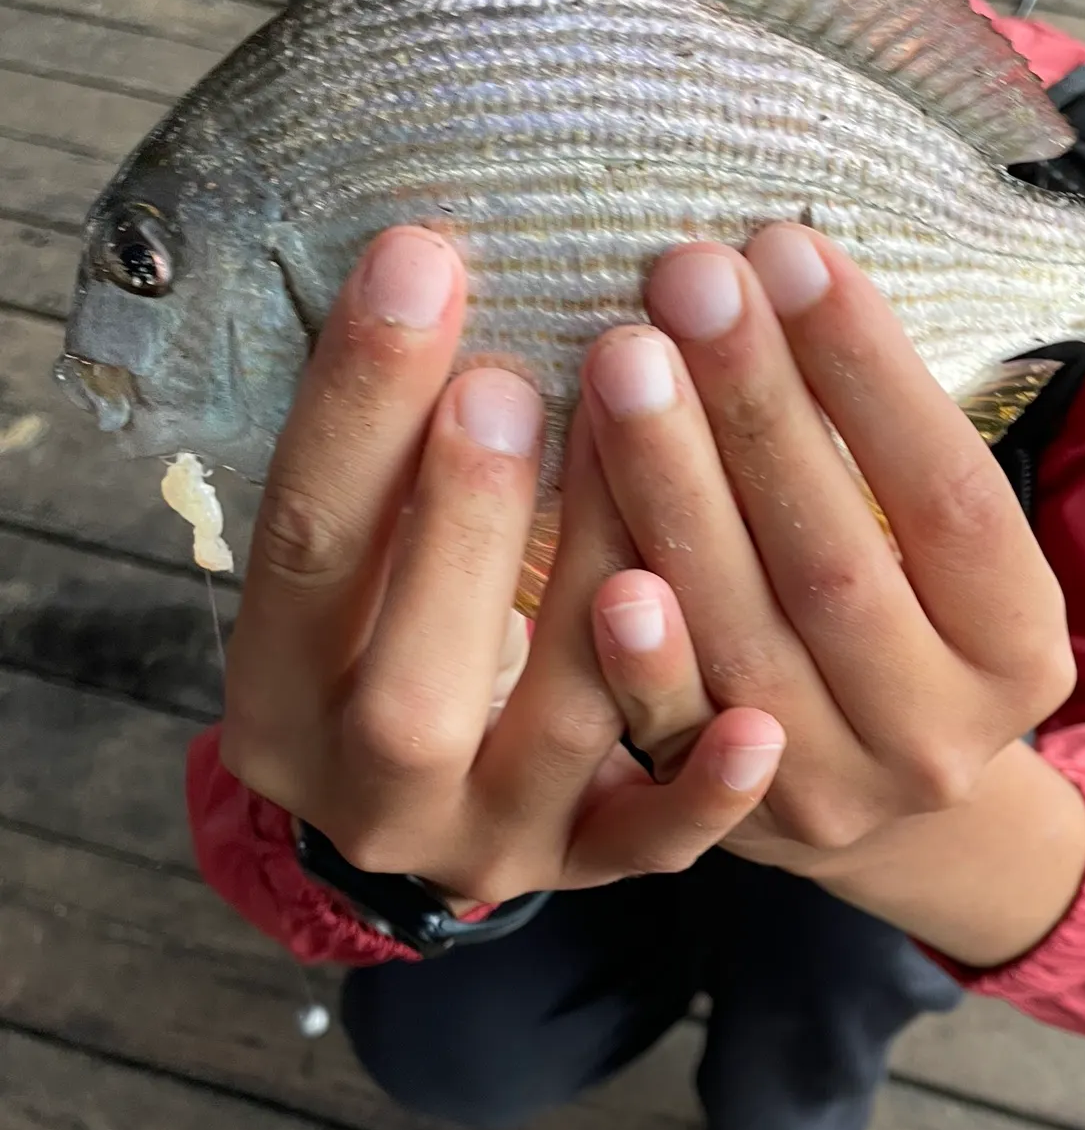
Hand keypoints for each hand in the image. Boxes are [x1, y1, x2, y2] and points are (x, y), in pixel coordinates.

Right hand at [218, 226, 783, 908]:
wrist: (436, 791)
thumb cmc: (398, 627)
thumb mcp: (363, 560)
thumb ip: (388, 468)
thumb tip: (434, 267)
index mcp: (279, 699)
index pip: (303, 548)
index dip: (354, 408)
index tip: (418, 263)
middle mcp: (372, 795)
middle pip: (411, 683)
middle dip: (463, 523)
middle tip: (514, 382)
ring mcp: (488, 842)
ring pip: (559, 731)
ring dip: (610, 593)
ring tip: (664, 456)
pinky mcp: (589, 866)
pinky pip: (649, 841)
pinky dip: (705, 788)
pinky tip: (759, 722)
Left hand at [581, 223, 1084, 965]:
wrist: (892, 796)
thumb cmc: (913, 617)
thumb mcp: (952, 551)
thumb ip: (897, 445)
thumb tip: (788, 271)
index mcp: (1020, 650)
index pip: (952, 497)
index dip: (871, 373)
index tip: (792, 251)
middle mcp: (939, 734)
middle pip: (839, 563)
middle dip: (758, 410)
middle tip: (688, 279)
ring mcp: (834, 791)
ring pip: (748, 636)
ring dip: (675, 491)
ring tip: (623, 359)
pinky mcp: (736, 828)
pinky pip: (673, 736)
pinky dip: (638, 654)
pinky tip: (597, 565)